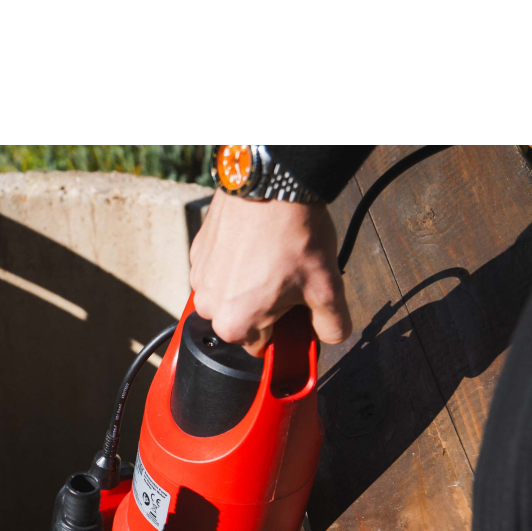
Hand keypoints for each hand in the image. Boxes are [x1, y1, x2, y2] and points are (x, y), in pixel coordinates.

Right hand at [189, 190, 351, 354]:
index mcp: (235, 325)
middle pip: (243, 321)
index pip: (262, 347)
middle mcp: (210, 306)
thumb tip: (332, 337)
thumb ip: (333, 326)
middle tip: (289, 280)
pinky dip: (235, 263)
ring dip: (248, 286)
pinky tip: (257, 245)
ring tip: (273, 259)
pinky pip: (218, 270)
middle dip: (265, 307)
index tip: (295, 308)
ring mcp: (200, 277)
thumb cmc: (294, 236)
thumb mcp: (327, 288)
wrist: (273, 184)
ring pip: (229, 296)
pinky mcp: (198, 251)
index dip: (284, 329)